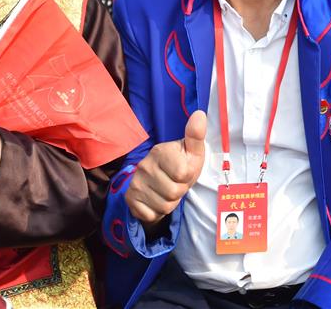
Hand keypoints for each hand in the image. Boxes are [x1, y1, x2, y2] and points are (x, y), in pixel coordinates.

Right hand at [126, 111, 206, 227]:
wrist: (157, 183)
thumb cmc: (180, 165)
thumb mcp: (192, 151)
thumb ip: (195, 135)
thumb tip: (200, 114)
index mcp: (160, 151)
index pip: (183, 173)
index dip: (188, 177)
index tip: (183, 172)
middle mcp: (144, 166)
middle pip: (174, 193)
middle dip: (180, 192)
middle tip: (175, 184)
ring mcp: (135, 182)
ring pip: (164, 206)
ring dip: (169, 203)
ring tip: (166, 192)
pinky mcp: (130, 199)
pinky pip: (151, 215)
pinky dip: (156, 212)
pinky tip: (155, 200)